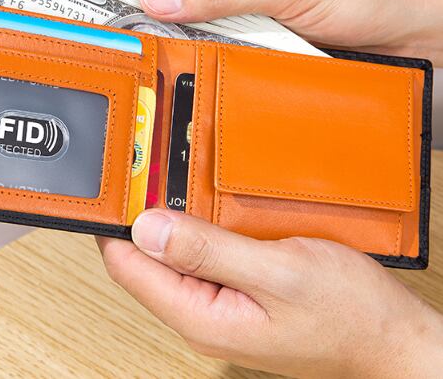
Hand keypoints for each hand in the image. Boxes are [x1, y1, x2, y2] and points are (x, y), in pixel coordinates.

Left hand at [97, 210, 442, 377]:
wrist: (387, 333)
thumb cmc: (347, 312)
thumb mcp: (279, 271)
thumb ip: (209, 250)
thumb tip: (147, 228)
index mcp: (201, 316)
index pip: (130, 268)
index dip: (117, 223)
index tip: (118, 183)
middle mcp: (201, 314)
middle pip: (146, 259)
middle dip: (144, 214)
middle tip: (149, 170)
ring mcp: (217, 303)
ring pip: (174, 253)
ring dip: (172, 218)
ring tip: (175, 180)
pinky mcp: (233, 292)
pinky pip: (201, 254)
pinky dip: (199, 226)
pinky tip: (209, 205)